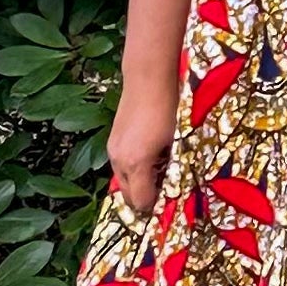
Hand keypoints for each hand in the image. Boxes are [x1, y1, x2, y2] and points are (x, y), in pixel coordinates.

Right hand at [107, 85, 176, 214]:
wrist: (147, 80)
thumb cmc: (168, 110)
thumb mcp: (175, 142)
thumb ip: (170, 168)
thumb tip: (171, 186)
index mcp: (136, 164)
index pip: (141, 201)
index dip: (155, 205)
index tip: (169, 203)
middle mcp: (119, 161)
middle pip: (128, 196)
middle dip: (144, 197)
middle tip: (165, 191)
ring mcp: (112, 151)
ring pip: (123, 181)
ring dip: (138, 184)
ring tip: (159, 172)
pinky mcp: (112, 142)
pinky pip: (121, 167)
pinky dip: (133, 171)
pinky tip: (149, 158)